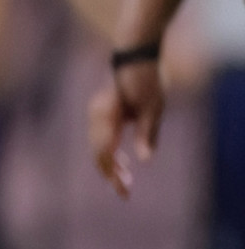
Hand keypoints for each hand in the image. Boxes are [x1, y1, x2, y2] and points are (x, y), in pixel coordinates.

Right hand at [89, 61, 165, 197]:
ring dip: (109, 164)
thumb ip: (147, 134)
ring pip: (96, 147)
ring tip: (126, 180)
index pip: (104, 152)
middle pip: (97, 152)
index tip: (124, 191)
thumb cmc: (146, 80)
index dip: (112, 174)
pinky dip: (108, 153)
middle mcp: (96, 115)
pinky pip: (98, 138)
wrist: (134, 56)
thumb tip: (144, 161)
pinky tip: (121, 162)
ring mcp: (95, 114)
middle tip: (126, 193)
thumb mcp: (153, 108)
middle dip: (110, 173)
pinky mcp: (99, 113)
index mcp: (107, 115)